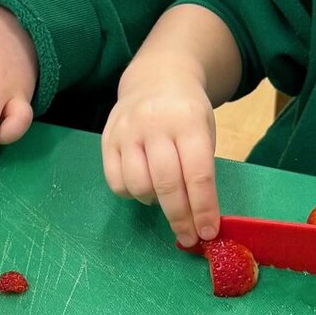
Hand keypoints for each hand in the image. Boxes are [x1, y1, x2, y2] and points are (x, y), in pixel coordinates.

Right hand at [101, 65, 218, 246]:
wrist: (155, 78)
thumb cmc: (187, 112)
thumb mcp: (205, 131)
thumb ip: (201, 169)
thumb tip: (201, 218)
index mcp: (188, 121)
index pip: (197, 173)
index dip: (203, 208)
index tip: (208, 232)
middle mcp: (154, 124)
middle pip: (166, 183)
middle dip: (180, 217)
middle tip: (189, 236)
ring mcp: (126, 131)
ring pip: (138, 185)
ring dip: (155, 203)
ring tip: (165, 198)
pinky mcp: (107, 139)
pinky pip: (116, 181)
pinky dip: (132, 193)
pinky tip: (145, 187)